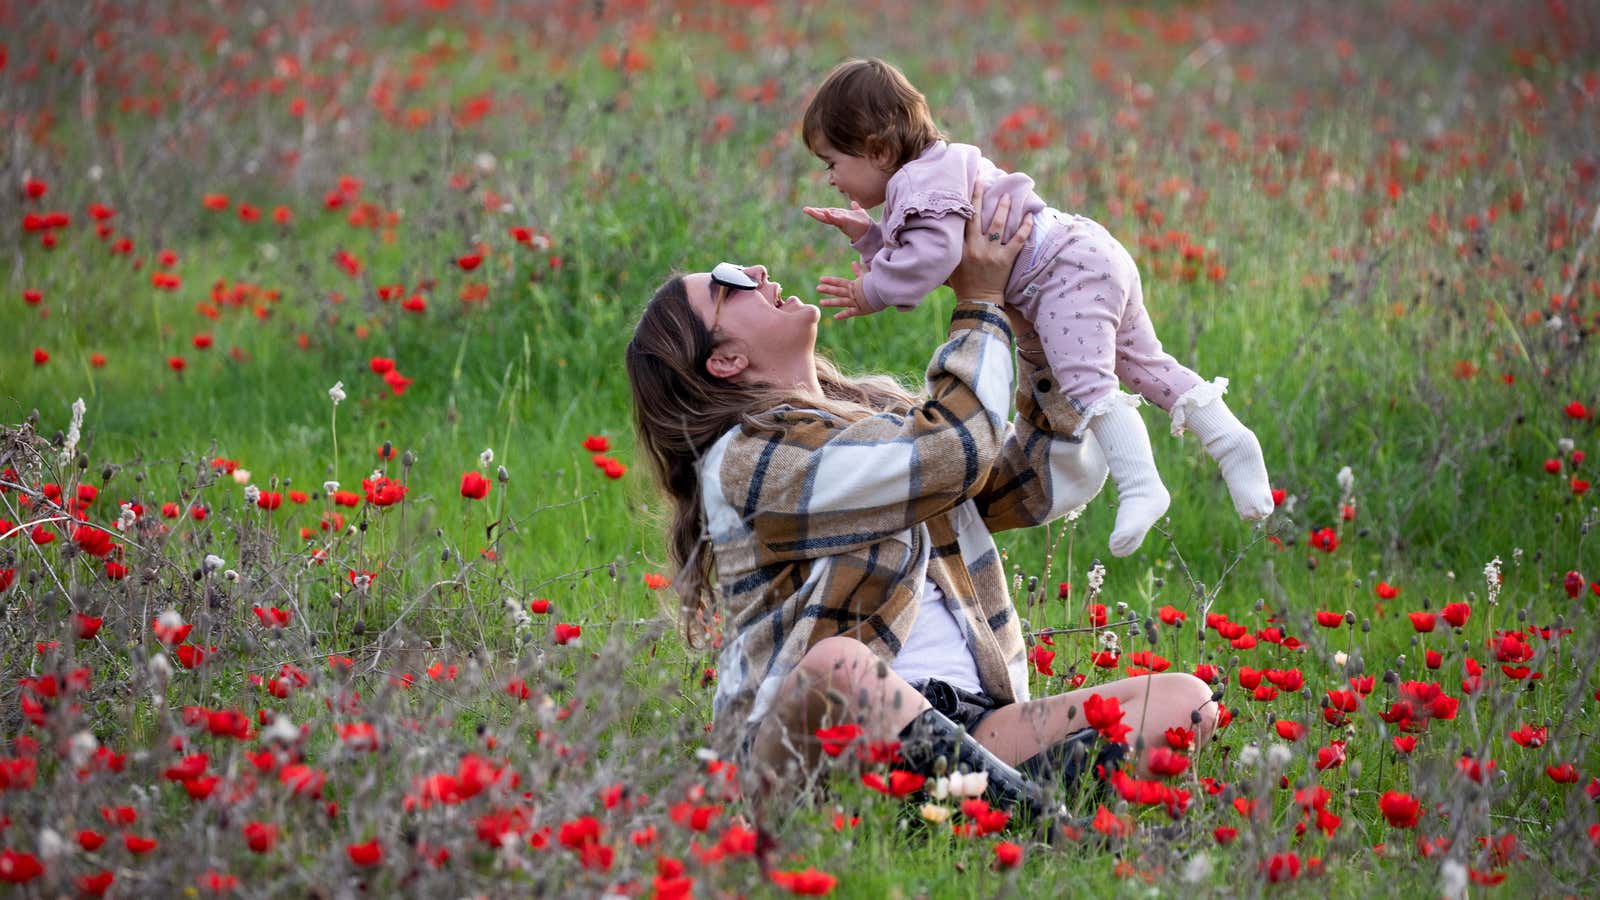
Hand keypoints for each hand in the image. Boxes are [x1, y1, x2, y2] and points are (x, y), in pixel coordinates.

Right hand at [803, 203, 872, 241]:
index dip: (819, 210)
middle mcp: (838, 219)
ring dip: (818, 214)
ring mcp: (840, 221)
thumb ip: (855, 208)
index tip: (810, 209)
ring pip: (826, 217)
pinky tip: (825, 212)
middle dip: (814, 212)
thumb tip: (854, 203)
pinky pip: (835, 219)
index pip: (827, 212)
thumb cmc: (863, 223)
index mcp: (839, 216)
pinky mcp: (844, 222)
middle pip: (824, 215)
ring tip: (808, 210)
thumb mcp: (858, 212)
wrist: (869, 231)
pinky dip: (830, 216)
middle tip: (804, 209)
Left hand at [816, 260, 874, 320]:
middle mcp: (853, 293)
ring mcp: (856, 302)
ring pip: (841, 302)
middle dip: (828, 289)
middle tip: (818, 288)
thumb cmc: (877, 284)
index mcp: (854, 285)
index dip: (830, 280)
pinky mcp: (861, 310)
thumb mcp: (867, 276)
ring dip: (831, 302)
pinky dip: (843, 315)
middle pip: (838, 290)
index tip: (821, 279)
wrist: (886, 292)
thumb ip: (859, 271)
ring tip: (821, 302)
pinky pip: (851, 313)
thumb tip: (853, 262)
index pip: (840, 282)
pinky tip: (835, 317)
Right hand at [944, 182, 1032, 303]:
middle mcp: (974, 246)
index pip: (962, 219)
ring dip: (1003, 208)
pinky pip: (1017, 240)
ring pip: (997, 224)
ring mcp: (991, 252)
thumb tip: (949, 229)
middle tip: (983, 180)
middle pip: (977, 216)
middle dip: (979, 196)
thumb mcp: (951, 265)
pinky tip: (1029, 216)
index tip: (966, 186)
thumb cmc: (963, 284)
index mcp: (960, 247)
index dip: (964, 201)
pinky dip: (1025, 228)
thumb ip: (952, 247)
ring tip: (1008, 196)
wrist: (977, 302)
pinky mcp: (1005, 259)